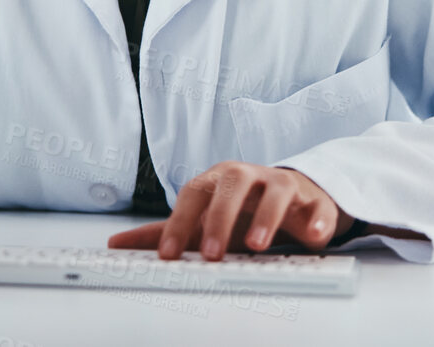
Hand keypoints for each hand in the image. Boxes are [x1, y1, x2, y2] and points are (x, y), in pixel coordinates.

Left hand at [107, 162, 348, 260]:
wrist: (291, 198)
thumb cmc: (240, 210)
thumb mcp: (201, 221)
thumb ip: (163, 232)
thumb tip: (114, 245)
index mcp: (217, 180)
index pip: (193, 194)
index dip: (178, 223)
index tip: (167, 256)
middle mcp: (248, 177)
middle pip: (232, 184)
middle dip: (220, 218)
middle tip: (211, 253)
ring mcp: (283, 185)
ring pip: (276, 189)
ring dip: (267, 215)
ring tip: (258, 246)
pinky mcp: (314, 199)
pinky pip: (319, 205)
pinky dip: (318, 219)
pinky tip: (315, 236)